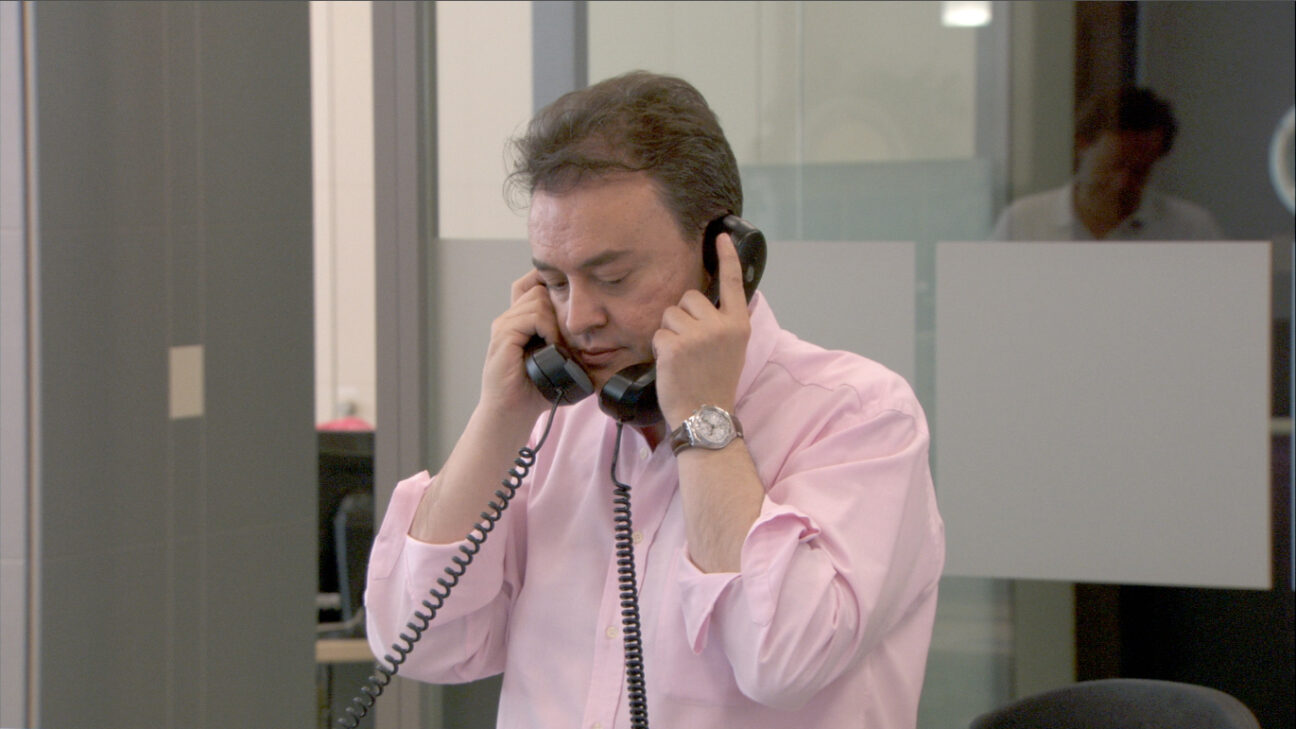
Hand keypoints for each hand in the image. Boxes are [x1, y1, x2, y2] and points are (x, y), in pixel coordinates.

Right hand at [479, 269, 561, 419]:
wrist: (512, 413)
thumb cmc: (535, 391)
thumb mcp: (559, 361)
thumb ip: (570, 342)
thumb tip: (602, 333)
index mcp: (519, 321)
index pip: (534, 284)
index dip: (553, 286)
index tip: (573, 301)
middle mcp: (509, 318)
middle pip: (539, 288)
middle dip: (558, 306)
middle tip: (566, 333)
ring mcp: (504, 326)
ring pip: (537, 299)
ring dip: (554, 320)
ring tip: (558, 344)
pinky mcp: (503, 336)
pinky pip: (531, 316)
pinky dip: (547, 329)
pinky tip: (552, 346)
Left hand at [653, 233, 750, 428]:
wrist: (706, 416)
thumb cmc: (715, 383)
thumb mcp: (732, 349)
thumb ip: (722, 323)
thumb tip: (703, 301)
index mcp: (739, 325)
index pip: (732, 282)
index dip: (726, 257)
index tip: (719, 234)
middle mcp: (721, 326)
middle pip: (689, 297)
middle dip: (683, 316)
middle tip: (690, 344)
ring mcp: (697, 336)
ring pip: (669, 313)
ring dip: (670, 332)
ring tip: (682, 357)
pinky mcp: (674, 346)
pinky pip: (658, 333)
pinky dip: (660, 349)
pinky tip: (672, 366)